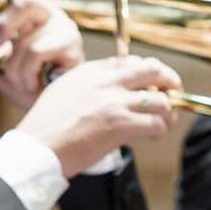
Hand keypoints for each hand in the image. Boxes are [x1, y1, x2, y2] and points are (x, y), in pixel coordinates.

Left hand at [0, 0, 83, 110]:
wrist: (55, 112)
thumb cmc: (33, 85)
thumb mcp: (6, 60)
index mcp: (40, 16)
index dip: (2, 16)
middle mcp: (56, 18)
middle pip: (26, 2)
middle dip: (5, 27)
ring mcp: (67, 32)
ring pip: (26, 41)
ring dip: (16, 70)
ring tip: (24, 83)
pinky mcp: (73, 50)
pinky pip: (36, 53)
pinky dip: (27, 73)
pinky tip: (34, 85)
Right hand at [13, 55, 182, 176]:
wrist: (37, 148)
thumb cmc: (45, 127)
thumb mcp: (63, 91)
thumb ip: (88, 85)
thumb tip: (110, 91)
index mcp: (91, 71)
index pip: (130, 61)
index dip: (147, 71)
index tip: (151, 82)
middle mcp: (105, 82)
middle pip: (153, 70)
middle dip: (169, 80)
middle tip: (173, 91)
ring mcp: (114, 102)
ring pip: (160, 100)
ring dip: (167, 112)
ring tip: (162, 121)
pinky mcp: (121, 124)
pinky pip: (156, 123)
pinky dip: (160, 130)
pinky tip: (153, 135)